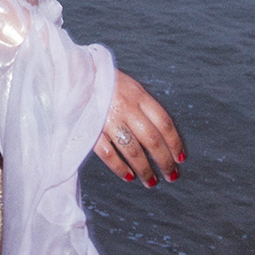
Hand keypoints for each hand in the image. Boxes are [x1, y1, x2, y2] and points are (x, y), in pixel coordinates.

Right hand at [94, 69, 185, 186]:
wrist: (74, 73)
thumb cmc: (105, 81)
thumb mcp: (129, 85)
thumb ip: (144, 105)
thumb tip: (163, 134)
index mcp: (137, 95)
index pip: (164, 122)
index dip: (175, 142)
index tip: (180, 158)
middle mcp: (126, 107)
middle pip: (152, 140)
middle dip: (164, 161)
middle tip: (171, 175)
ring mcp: (108, 119)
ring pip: (132, 151)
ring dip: (144, 169)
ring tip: (151, 181)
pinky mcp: (91, 129)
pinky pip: (109, 154)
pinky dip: (120, 168)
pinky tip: (129, 176)